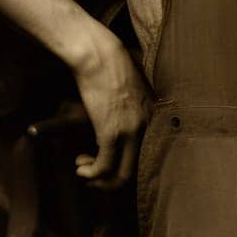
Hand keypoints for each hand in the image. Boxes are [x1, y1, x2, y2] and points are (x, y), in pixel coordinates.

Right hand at [69, 32, 150, 188]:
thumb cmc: (111, 68)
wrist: (100, 56)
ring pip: (120, 174)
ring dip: (98, 178)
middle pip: (135, 170)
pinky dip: (91, 172)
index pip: (148, 155)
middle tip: (95, 176)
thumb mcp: (130, 92)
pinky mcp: (111, 132)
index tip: (109, 164)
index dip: (126, 166)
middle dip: (112, 181)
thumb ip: (133, 110)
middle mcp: (147, 127)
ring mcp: (131, 131)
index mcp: (154, 116)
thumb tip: (119, 124)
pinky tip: (82, 168)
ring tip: (84, 169)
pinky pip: (104, 166)